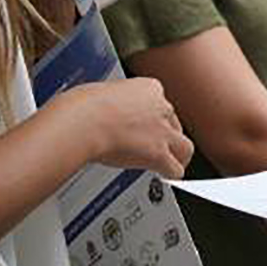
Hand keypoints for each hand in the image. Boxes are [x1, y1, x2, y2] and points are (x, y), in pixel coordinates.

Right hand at [65, 77, 191, 177]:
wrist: (84, 121)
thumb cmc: (82, 108)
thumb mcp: (101, 93)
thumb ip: (112, 103)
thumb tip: (102, 112)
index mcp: (149, 88)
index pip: (159, 103)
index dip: (150, 117)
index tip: (140, 125)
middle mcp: (161, 108)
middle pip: (173, 124)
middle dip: (164, 135)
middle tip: (153, 145)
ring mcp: (162, 132)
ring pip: (184, 147)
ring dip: (179, 156)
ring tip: (173, 164)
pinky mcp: (157, 153)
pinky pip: (174, 168)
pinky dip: (171, 174)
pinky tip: (164, 177)